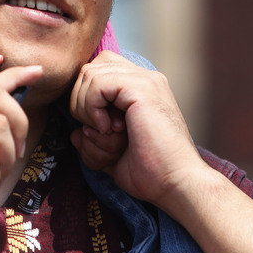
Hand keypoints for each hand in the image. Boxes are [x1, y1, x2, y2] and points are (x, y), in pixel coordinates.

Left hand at [69, 52, 201, 208]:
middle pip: (90, 68)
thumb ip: (94, 141)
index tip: (98, 128)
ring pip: (89, 73)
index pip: (99, 70)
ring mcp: (144, 79)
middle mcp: (144, 77)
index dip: (86, 98)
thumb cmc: (151, 173)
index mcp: (140, 88)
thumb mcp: (113, 155)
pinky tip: (108, 128)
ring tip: (106, 133)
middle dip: (81, 102)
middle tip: (98, 131)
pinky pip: (97, 83)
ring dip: (86, 108)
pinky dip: (92, 107)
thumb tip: (75, 134)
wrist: (177, 184)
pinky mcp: (141, 87)